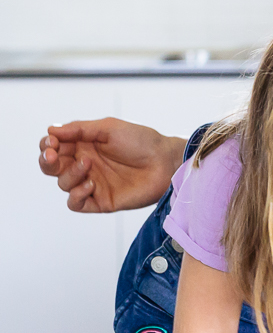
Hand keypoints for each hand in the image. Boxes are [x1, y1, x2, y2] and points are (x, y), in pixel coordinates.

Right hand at [38, 118, 185, 212]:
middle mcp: (85, 164)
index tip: (51, 142)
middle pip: (52, 167)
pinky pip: (75, 203)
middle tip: (53, 155)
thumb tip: (51, 129)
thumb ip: (80, 129)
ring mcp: (92, 183)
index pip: (54, 147)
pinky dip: (76, 195)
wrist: (166, 161)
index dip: (47, 145)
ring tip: (88, 164)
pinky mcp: (101, 201)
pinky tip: (91, 184)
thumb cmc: (142, 141)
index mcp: (84, 145)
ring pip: (63, 184)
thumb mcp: (110, 128)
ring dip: (70, 173)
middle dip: (47, 161)